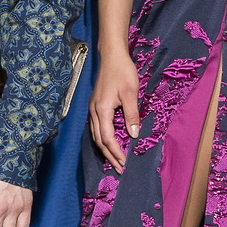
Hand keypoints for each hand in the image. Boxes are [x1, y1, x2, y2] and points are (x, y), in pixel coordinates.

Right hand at [88, 49, 140, 173]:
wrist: (112, 56)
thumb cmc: (123, 72)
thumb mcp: (131, 93)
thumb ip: (132, 115)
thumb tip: (133, 135)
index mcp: (102, 110)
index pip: (108, 138)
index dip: (116, 152)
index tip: (125, 163)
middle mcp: (94, 111)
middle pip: (99, 140)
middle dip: (110, 156)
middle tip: (120, 169)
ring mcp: (92, 109)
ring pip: (96, 136)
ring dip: (105, 150)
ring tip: (115, 161)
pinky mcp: (94, 106)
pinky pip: (96, 128)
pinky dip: (102, 140)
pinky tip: (109, 144)